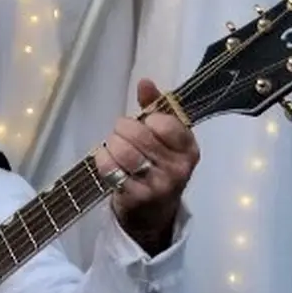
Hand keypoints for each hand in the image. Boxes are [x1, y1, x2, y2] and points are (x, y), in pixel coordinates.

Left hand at [94, 79, 199, 252]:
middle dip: (124, 128)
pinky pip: (111, 169)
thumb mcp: (164, 135)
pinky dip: (103, 158)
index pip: (164, 123)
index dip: (148, 119)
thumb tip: (145, 81)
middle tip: (121, 132)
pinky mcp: (136, 198)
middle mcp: (178, 169)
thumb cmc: (158, 163)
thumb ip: (155, 106)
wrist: (154, 211)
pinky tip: (106, 158)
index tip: (146, 124)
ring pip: (124, 151)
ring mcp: (158, 186)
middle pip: (139, 135)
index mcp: (189, 149)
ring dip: (112, 143)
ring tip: (114, 145)